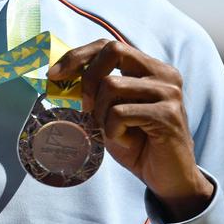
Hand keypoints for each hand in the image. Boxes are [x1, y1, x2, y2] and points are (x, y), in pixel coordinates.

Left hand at [47, 38, 213, 220]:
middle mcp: (164, 74)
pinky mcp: (167, 114)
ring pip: (111, 85)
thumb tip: (60, 76)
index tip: (54, 75)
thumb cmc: (138, 143)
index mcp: (151, 68)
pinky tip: (126, 141)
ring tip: (114, 131)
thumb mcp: (112, 111)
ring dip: (101, 114)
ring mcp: (169, 92)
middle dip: (88, 77)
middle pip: (113, 50)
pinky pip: (119, 113)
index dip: (79, 56)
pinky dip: (113, 131)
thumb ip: (97, 90)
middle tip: (85, 106)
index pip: (110, 45)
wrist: (169, 178)